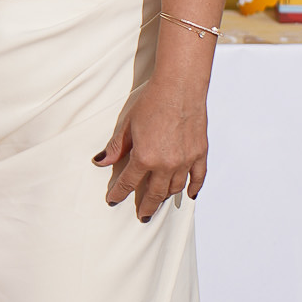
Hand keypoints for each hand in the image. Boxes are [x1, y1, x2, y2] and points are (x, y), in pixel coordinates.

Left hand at [94, 75, 208, 219]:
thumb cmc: (153, 101)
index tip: (113, 200)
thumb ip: (116, 147)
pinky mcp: (200, 153)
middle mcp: (166, 164)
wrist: (180, 86)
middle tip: (142, 215)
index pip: (128, 183)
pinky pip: (198, 177)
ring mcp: (185, 160)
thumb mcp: (128, 124)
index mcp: (145, 158)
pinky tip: (190, 194)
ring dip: (166, 197)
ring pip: (175, 188)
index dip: (119, 193)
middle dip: (146, 206)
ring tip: (160, 201)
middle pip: (154, 193)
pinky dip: (193, 187)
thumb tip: (101, 161)